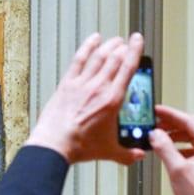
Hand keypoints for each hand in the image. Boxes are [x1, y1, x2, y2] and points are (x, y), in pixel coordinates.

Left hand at [26, 33, 145, 164]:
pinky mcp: (67, 84)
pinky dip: (87, 47)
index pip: (127, 69)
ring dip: (109, 46)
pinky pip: (79, 60)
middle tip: (128, 43)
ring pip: (98, 56)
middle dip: (123, 48)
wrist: (55, 144)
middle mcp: (98, 87)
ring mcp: (81, 83)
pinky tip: (92, 40)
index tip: (138, 41)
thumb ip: (128, 153)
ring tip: (115, 41)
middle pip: (114, 58)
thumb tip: (138, 154)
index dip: (135, 51)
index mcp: (112, 100)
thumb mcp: (110, 151)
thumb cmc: (79, 146)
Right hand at [148, 104, 193, 194]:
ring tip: (159, 134)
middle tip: (156, 121)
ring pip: (192, 136)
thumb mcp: (177, 170)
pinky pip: (192, 147)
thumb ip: (165, 148)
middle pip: (192, 126)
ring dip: (175, 134)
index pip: (190, 122)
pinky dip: (179, 145)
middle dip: (173, 122)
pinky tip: (167, 149)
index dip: (171, 115)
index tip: (158, 111)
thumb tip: (155, 134)